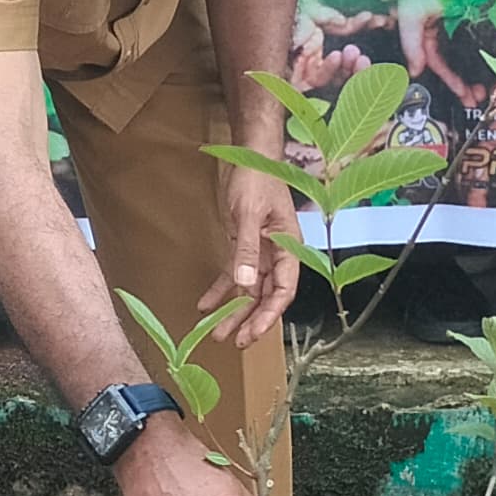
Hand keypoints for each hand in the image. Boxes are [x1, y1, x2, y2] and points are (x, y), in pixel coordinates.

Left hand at [201, 154, 300, 346]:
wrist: (251, 154)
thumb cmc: (257, 179)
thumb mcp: (250, 214)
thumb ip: (248, 250)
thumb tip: (246, 283)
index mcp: (289, 247)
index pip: (283, 290)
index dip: (268, 315)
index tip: (252, 333)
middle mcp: (278, 254)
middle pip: (266, 295)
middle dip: (250, 320)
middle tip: (232, 341)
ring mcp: (261, 252)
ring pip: (249, 289)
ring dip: (234, 310)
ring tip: (216, 333)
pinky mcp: (243, 246)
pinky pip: (234, 274)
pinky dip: (220, 290)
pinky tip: (205, 305)